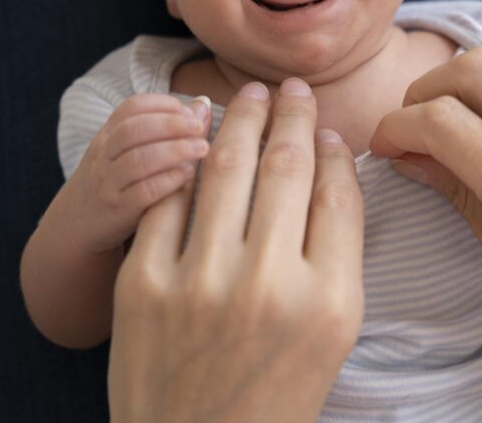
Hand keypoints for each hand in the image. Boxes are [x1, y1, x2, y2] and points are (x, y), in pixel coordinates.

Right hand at [63, 94, 211, 254]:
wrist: (73, 226)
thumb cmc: (112, 183)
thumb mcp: (124, 152)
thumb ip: (159, 129)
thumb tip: (202, 105)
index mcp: (107, 135)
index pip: (131, 107)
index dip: (163, 104)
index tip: (190, 111)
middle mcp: (104, 156)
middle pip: (134, 129)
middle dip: (171, 124)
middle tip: (199, 127)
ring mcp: (108, 184)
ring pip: (138, 160)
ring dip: (175, 150)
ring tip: (202, 149)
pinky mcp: (117, 211)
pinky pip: (142, 192)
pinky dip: (168, 180)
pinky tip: (188, 175)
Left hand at [108, 79, 364, 422]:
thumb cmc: (275, 392)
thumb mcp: (333, 332)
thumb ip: (338, 249)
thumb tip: (326, 161)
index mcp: (329, 301)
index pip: (338, 194)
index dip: (333, 148)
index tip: (326, 125)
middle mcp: (268, 285)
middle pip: (286, 168)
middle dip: (289, 115)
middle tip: (291, 88)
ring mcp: (200, 282)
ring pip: (226, 168)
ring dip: (240, 118)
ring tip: (249, 95)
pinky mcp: (143, 283)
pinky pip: (169, 198)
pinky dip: (185, 158)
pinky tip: (197, 131)